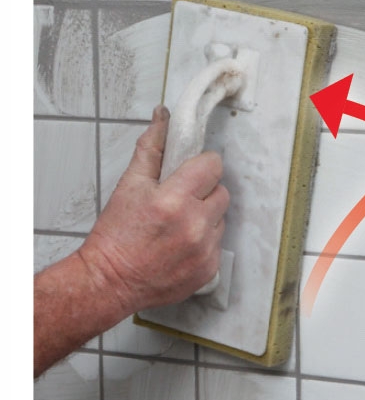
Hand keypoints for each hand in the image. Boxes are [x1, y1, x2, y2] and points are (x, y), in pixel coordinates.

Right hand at [78, 105, 229, 316]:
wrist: (109, 282)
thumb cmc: (116, 235)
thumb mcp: (129, 185)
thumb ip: (152, 147)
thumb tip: (163, 117)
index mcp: (174, 200)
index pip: (213, 165)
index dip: (201, 166)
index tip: (190, 172)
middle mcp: (194, 226)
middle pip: (222, 191)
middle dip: (203, 192)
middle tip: (179, 200)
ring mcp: (204, 250)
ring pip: (221, 218)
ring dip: (205, 217)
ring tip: (178, 224)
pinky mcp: (209, 269)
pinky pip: (218, 243)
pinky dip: (204, 241)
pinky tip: (181, 244)